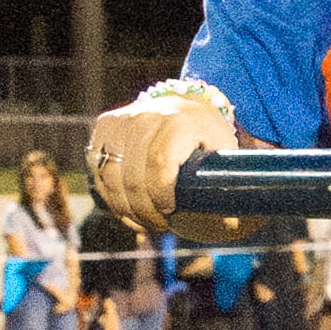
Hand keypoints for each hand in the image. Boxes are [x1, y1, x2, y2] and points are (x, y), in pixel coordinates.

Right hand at [89, 83, 232, 220]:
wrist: (182, 104)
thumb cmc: (206, 134)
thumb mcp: (223, 152)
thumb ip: (226, 185)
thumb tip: (231, 225)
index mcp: (178, 121)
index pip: (159, 164)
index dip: (160, 195)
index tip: (169, 212)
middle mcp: (145, 116)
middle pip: (134, 176)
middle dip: (144, 210)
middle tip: (160, 225)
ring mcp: (121, 120)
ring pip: (111, 176)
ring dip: (125, 207)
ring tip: (144, 221)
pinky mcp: (105, 125)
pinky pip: (99, 169)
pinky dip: (110, 194)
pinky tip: (127, 208)